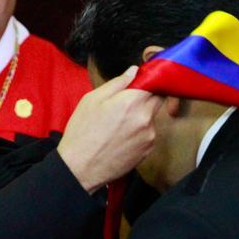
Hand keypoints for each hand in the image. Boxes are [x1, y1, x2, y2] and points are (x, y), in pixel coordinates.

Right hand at [58, 66, 162, 192]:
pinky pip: (149, 133)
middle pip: (158, 98)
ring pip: (152, 117)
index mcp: (131, 101)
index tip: (141, 80)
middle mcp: (145, 117)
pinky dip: (140, 132)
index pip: (155, 82)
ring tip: (120, 124)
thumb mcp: (92, 100)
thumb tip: (133, 71)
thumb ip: (117, 83)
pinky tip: (122, 137)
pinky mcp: (148, 150)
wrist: (80, 168)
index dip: (149, 79)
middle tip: (128, 102)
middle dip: (147, 96)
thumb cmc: (82, 132)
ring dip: (142, 115)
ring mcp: (149, 135)